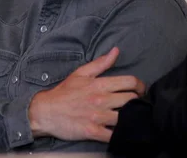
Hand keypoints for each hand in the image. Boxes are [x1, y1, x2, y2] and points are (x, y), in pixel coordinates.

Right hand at [28, 47, 144, 142]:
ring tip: (132, 118)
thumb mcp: (81, 73)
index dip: (140, 85)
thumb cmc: (64, 93)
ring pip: (125, 117)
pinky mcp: (92, 131)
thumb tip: (116, 51)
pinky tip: (122, 132)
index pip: (129, 82)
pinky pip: (113, 135)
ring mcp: (97, 116)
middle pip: (131, 100)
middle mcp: (101, 99)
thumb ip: (101, 63)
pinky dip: (120, 134)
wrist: (45, 111)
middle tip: (137, 104)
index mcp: (99, 84)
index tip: (141, 90)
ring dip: (131, 118)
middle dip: (138, 101)